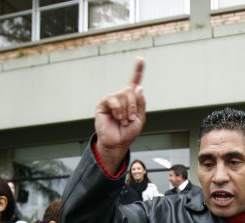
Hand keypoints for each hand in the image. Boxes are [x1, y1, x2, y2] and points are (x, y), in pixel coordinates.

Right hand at [94, 58, 145, 172]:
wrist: (117, 143)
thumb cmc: (128, 132)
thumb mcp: (140, 119)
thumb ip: (141, 103)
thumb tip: (138, 87)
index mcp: (131, 99)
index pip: (135, 82)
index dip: (138, 70)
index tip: (141, 58)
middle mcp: (121, 96)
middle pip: (131, 91)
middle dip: (134, 106)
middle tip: (130, 119)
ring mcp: (112, 99)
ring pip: (123, 96)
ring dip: (126, 111)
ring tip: (123, 121)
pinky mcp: (103, 104)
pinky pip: (113, 100)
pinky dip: (118, 110)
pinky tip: (117, 117)